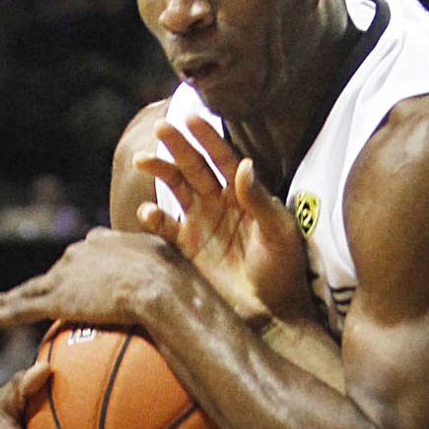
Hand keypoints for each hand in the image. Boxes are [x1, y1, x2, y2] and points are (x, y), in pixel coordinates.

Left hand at [0, 228, 180, 331]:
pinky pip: (20, 308)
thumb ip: (175, 276)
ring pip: (29, 290)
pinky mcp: (57, 298)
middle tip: (24, 296)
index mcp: (108, 243)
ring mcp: (66, 275)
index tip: (73, 274)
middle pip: (56, 271)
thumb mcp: (179, 271)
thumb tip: (195, 297)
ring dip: (4, 300)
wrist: (162, 285)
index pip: (86, 254)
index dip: (79, 267)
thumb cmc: (181, 282)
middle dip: (41, 284)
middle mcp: (81, 253)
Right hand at [133, 114, 313, 326]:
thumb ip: (259, 199)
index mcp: (243, 193)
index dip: (207, 137)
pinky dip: (154, 218)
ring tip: (144, 159)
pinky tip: (148, 211)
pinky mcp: (187, 248)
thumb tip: (243, 164)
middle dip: (177, 146)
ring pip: (175, 188)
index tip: (192, 117)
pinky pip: (166, 228)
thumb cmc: (284, 268)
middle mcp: (219, 202)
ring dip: (160, 172)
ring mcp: (201, 223)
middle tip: (161, 127)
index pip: (223, 157)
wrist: (272, 312)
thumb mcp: (279, 232)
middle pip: (194, 166)